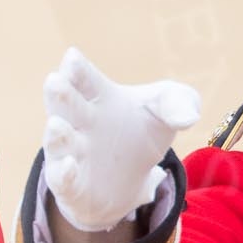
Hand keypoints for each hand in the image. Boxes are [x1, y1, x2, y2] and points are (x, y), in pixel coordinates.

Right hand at [41, 48, 200, 231]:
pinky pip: (60, 178)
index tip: (73, 56)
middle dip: (59, 94)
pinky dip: (62, 173)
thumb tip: (187, 117)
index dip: (77, 69)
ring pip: (57, 141)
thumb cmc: (140, 138)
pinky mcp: (68, 184)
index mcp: (98, 98)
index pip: (84, 79)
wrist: (128, 186)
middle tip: (55, 81)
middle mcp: (78, 123)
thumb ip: (178, 103)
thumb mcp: (164, 115)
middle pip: (64, 105)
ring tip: (56, 124)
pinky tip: (69, 166)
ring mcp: (70, 153)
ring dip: (56, 134)